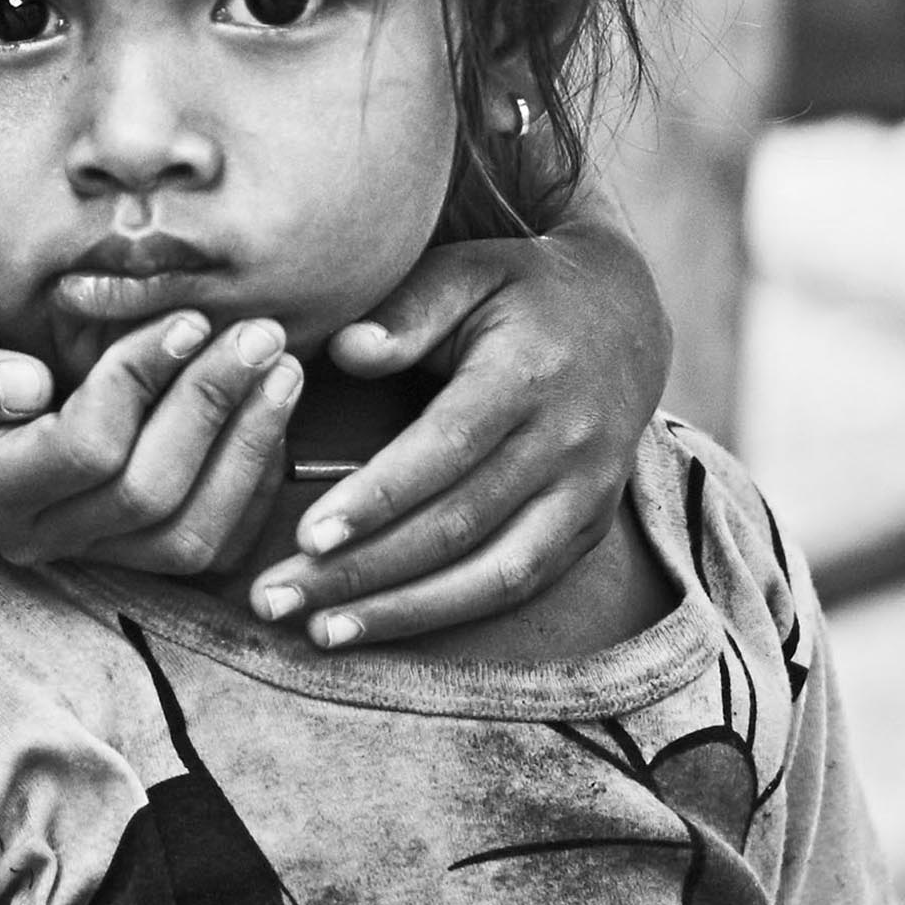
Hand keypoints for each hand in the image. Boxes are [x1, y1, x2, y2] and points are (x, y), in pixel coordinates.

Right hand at [0, 246, 301, 576]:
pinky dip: (252, 480)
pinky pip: (211, 542)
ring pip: (188, 534)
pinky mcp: (128, 539)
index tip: (186, 317)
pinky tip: (272, 409)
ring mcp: (82, 544)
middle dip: (213, 407)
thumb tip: (23, 391)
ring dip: (247, 448)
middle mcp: (26, 531)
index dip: (144, 383)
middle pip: (147, 496)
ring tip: (279, 366)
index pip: (84, 450)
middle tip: (258, 332)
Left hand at [244, 215, 669, 649]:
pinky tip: (386, 626)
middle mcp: (567, 442)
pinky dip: (453, 614)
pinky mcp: (589, 527)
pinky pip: (522, 587)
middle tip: (278, 598)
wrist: (626, 318)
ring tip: (322, 632)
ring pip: (494, 574)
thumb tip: (343, 351)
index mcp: (528, 374)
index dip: (379, 497)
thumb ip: (406, 309)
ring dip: (405, 612)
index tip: (308, 536)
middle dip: (364, 570)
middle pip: (459, 524)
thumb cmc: (519, 293)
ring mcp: (586, 493)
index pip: (447, 448)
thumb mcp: (467, 272)